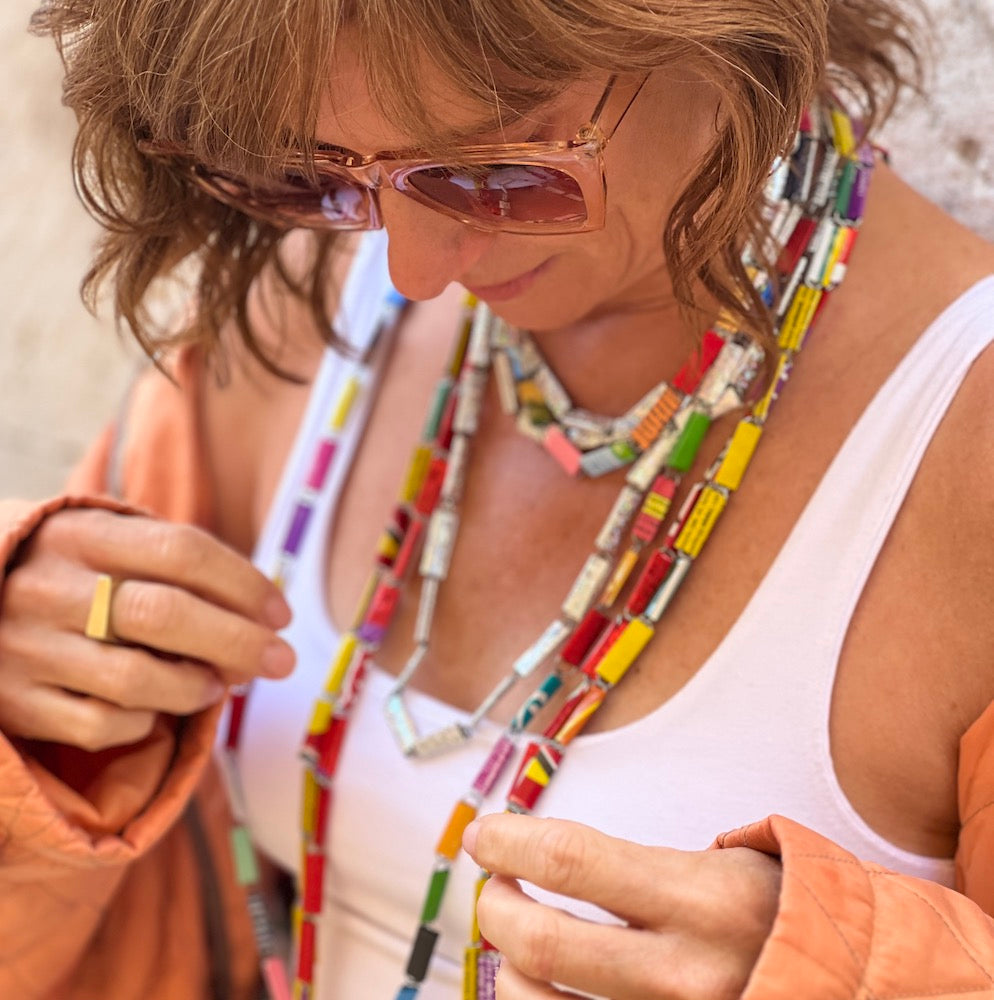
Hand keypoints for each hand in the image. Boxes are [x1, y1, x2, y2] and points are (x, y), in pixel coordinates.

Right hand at [0, 508, 293, 750]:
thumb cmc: (74, 578)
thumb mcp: (112, 547)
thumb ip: (179, 570)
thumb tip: (264, 619)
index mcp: (82, 534)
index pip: (183, 550)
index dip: (244, 585)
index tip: (281, 615)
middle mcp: (49, 587)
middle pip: (166, 614)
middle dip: (238, 642)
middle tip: (280, 661)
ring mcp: (25, 646)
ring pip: (137, 679)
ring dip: (196, 687)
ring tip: (218, 685)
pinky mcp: (14, 702)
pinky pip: (100, 725)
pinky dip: (144, 722)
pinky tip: (157, 710)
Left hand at [464, 814, 780, 999]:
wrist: (855, 985)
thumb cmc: (777, 911)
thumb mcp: (724, 862)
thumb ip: (634, 867)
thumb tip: (539, 858)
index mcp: (698, 898)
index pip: (571, 860)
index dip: (510, 842)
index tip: (484, 835)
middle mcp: (682, 972)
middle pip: (543, 943)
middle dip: (496, 907)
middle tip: (493, 888)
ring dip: (507, 968)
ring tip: (515, 944)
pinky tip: (537, 987)